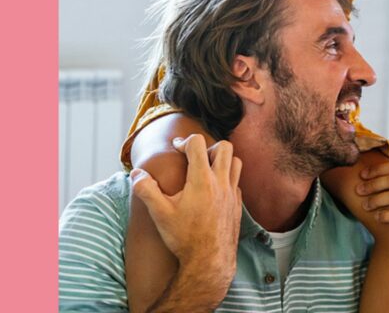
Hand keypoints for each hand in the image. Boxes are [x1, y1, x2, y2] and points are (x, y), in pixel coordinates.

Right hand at [130, 135, 241, 282]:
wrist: (208, 261)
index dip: (184, 141)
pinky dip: (227, 178)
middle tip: (194, 159)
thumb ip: (146, 190)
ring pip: (236, 162)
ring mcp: (233, 193)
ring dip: (221, 160)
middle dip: (207, 146)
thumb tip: (136, 173)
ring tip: (205, 170)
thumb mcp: (159, 213)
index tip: (175, 149)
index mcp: (202, 180)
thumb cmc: (183, 237)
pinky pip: (237, 181)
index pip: (197, 144)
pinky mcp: (238, 204)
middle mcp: (221, 182)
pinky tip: (213, 191)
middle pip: (224, 147)